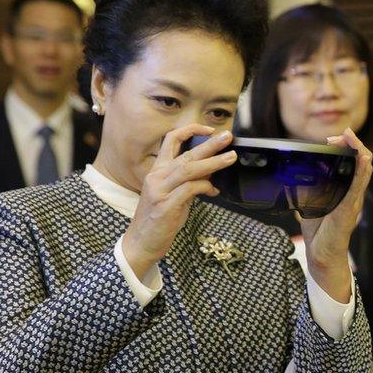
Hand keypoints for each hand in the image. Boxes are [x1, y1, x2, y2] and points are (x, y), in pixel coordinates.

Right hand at [122, 126, 236, 276]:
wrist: (142, 242)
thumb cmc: (160, 219)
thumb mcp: (174, 195)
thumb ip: (189, 182)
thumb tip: (210, 173)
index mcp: (158, 170)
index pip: (170, 140)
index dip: (190, 131)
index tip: (209, 129)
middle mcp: (157, 176)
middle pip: (186, 153)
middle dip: (209, 144)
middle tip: (228, 136)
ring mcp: (160, 190)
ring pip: (189, 169)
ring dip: (213, 162)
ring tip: (230, 157)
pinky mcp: (166, 205)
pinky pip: (190, 189)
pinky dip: (205, 187)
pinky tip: (214, 191)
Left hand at [299, 128, 372, 301]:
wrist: (320, 256)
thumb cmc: (319, 230)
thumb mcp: (312, 202)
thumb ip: (308, 187)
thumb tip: (294, 171)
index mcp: (346, 190)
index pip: (354, 164)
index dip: (348, 147)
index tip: (334, 139)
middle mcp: (353, 194)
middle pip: (362, 164)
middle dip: (354, 145)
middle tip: (343, 135)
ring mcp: (352, 202)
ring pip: (363, 173)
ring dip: (360, 154)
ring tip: (354, 140)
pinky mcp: (348, 212)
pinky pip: (356, 189)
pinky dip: (360, 174)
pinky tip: (362, 161)